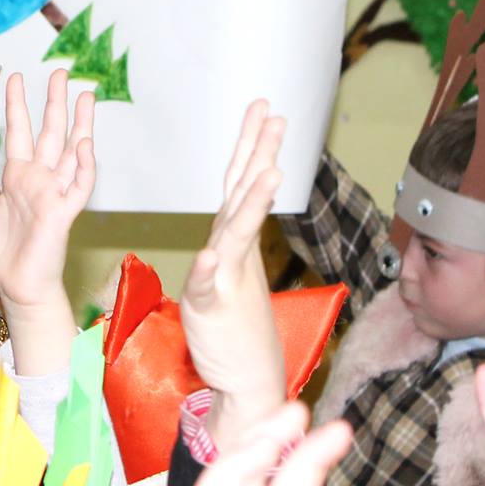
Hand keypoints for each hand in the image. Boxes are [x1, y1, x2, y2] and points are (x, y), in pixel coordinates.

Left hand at [0, 69, 94, 375]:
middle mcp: (38, 180)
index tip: (15, 77)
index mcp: (18, 178)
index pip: (18, 133)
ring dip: (79, 124)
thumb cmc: (3, 255)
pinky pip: (77, 186)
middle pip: (49, 133)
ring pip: (70, 152)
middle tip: (59, 71)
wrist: (17, 288)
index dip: (17, 106)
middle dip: (53, 103)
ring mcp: (53, 194)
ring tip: (85, 94)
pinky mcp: (62, 213)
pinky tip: (83, 143)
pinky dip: (82, 165)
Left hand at [183, 100, 287, 445]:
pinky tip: (210, 255)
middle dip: (260, 154)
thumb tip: (231, 208)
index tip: (264, 107)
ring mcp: (226, 278)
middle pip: (245, 194)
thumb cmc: (234, 324)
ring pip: (237, 234)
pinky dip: (210, 270)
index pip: (242, 182)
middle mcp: (234, 251)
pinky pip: (209, 286)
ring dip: (251, 204)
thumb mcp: (225, 271)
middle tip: (275, 116)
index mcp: (233, 238)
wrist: (247, 378)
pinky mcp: (211, 308)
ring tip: (268, 173)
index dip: (252, 144)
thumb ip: (227, 239)